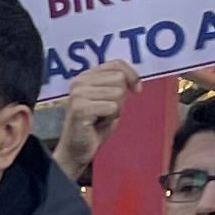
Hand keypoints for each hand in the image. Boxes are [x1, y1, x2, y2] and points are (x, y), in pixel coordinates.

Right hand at [53, 59, 138, 185]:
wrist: (76, 151)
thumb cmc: (93, 127)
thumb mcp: (108, 100)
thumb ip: (116, 85)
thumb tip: (133, 80)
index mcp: (85, 76)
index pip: (116, 64)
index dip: (132, 75)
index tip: (137, 89)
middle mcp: (79, 82)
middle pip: (119, 78)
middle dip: (120, 98)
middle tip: (106, 111)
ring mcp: (78, 94)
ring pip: (117, 93)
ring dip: (115, 110)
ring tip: (101, 118)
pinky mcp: (80, 109)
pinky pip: (111, 107)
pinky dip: (110, 119)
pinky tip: (97, 124)